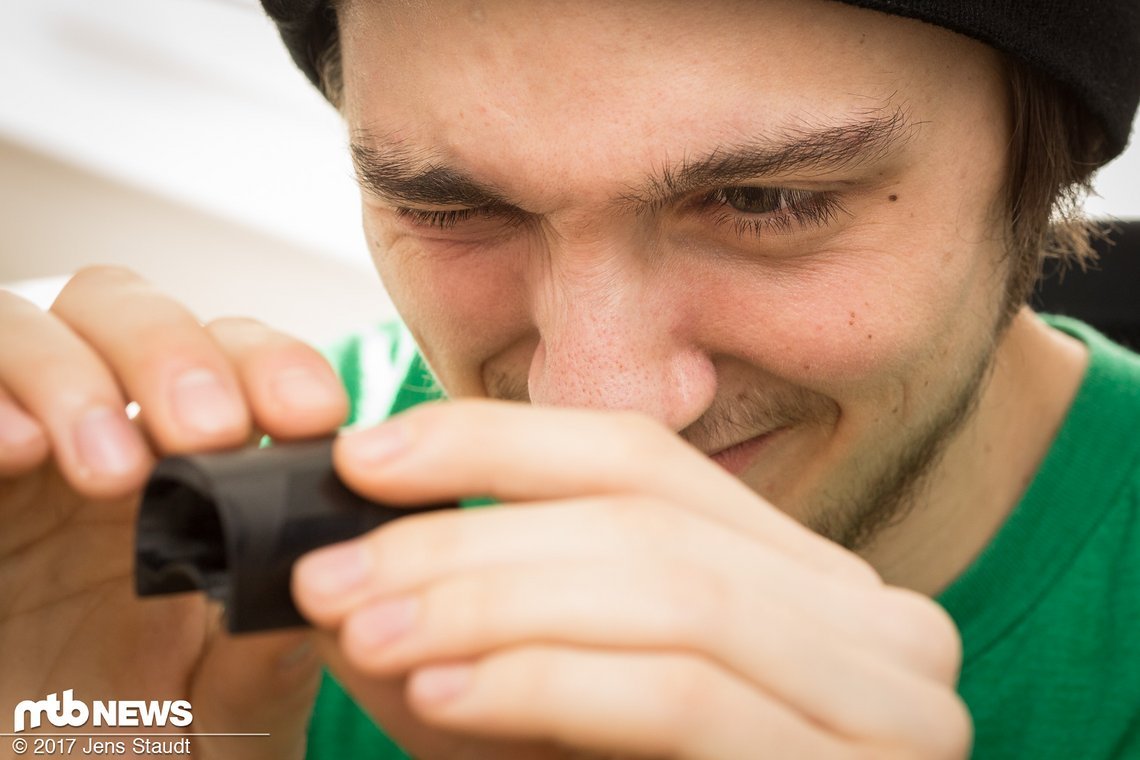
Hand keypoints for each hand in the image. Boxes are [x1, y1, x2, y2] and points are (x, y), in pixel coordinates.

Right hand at [0, 267, 347, 758]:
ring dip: (75, 373)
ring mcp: (17, 458)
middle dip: (174, 352)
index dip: (274, 363)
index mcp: (190, 474)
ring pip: (30, 326)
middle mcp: (101, 441)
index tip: (310, 414)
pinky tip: (16, 450)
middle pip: (129, 312)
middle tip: (207, 431)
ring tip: (111, 469)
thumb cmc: (136, 745)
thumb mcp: (226, 712)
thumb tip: (317, 571)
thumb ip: (272, 652)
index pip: (235, 358)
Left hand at [295, 400, 970, 758]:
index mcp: (800, 579)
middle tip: (333, 573)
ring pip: (669, 588)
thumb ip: (468, 631)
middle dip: (469, 536)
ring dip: (491, 601)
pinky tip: (440, 692)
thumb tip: (354, 552)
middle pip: (646, 515)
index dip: (494, 442)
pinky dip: (546, 682)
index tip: (364, 457)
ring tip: (367, 631)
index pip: (640, 459)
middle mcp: (871, 620)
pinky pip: (680, 693)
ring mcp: (890, 700)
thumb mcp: (539, 717)